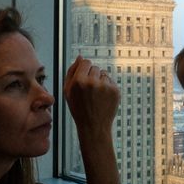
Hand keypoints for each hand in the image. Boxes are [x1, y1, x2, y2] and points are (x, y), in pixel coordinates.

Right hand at [64, 56, 120, 183]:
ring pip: (104, 74)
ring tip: (96, 96)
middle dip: (92, 76)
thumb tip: (80, 57)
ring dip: (100, 81)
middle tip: (89, 91)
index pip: (85, 62)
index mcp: (79, 81)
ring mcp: (105, 86)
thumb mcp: (68, 91)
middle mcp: (92, 82)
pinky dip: (108, 88)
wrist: (93, 126)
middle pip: (95, 67)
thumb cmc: (78, 108)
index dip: (84, 69)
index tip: (84, 78)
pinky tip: (103, 99)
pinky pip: (111, 81)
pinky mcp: (115, 91)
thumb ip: (71, 72)